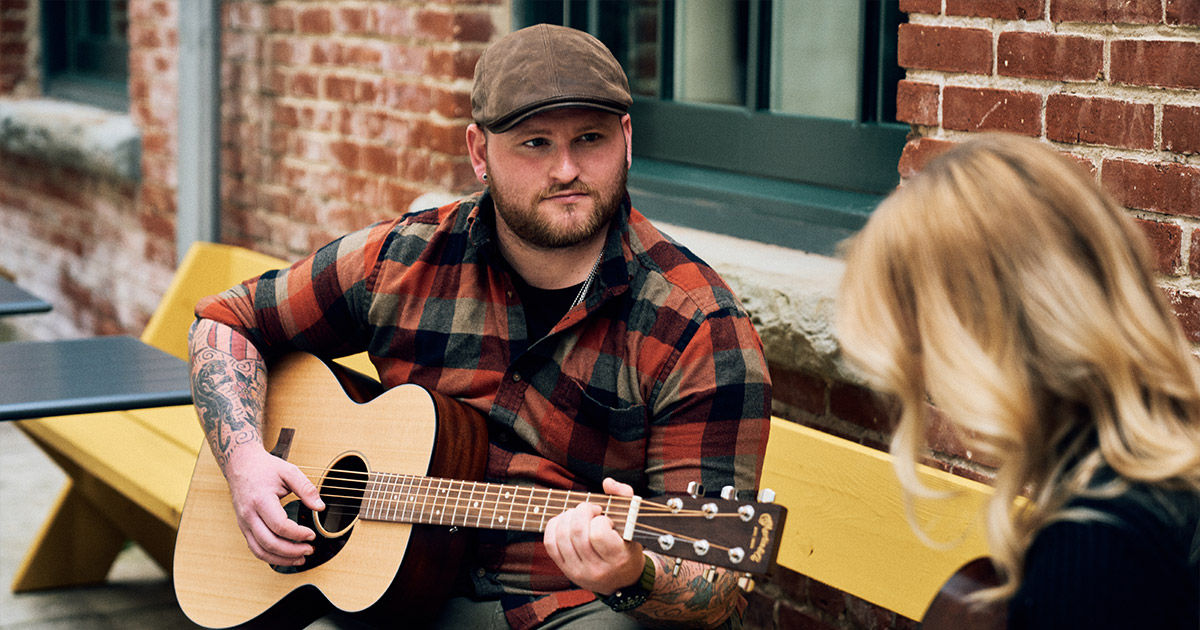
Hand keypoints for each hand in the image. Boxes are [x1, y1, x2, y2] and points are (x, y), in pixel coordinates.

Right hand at [224, 446, 325, 565]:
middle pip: (269, 542)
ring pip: (260, 550)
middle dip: (291, 551)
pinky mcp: (243, 527)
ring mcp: (244, 523)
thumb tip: (320, 507)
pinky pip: (255, 548)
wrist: (241, 465)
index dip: (298, 534)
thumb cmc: (265, 468)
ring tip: (300, 558)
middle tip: (309, 549)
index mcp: (260, 500)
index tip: (312, 534)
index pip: (279, 525)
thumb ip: (306, 488)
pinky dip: (270, 556)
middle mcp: (249, 514)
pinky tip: (285, 556)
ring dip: (281, 559)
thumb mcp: (289, 471)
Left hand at [544, 477, 646, 594]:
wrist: (622, 580)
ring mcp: (578, 572)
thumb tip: (607, 482)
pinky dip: (553, 526)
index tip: (605, 517)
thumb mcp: (633, 524)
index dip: (599, 519)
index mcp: (618, 558)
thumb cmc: (627, 546)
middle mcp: (597, 569)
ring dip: (567, 517)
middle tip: (590, 510)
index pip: (599, 533)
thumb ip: (625, 497)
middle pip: (577, 532)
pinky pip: (550, 544)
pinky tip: (565, 521)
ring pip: (561, 537)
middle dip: (582, 511)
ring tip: (578, 515)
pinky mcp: (565, 570)